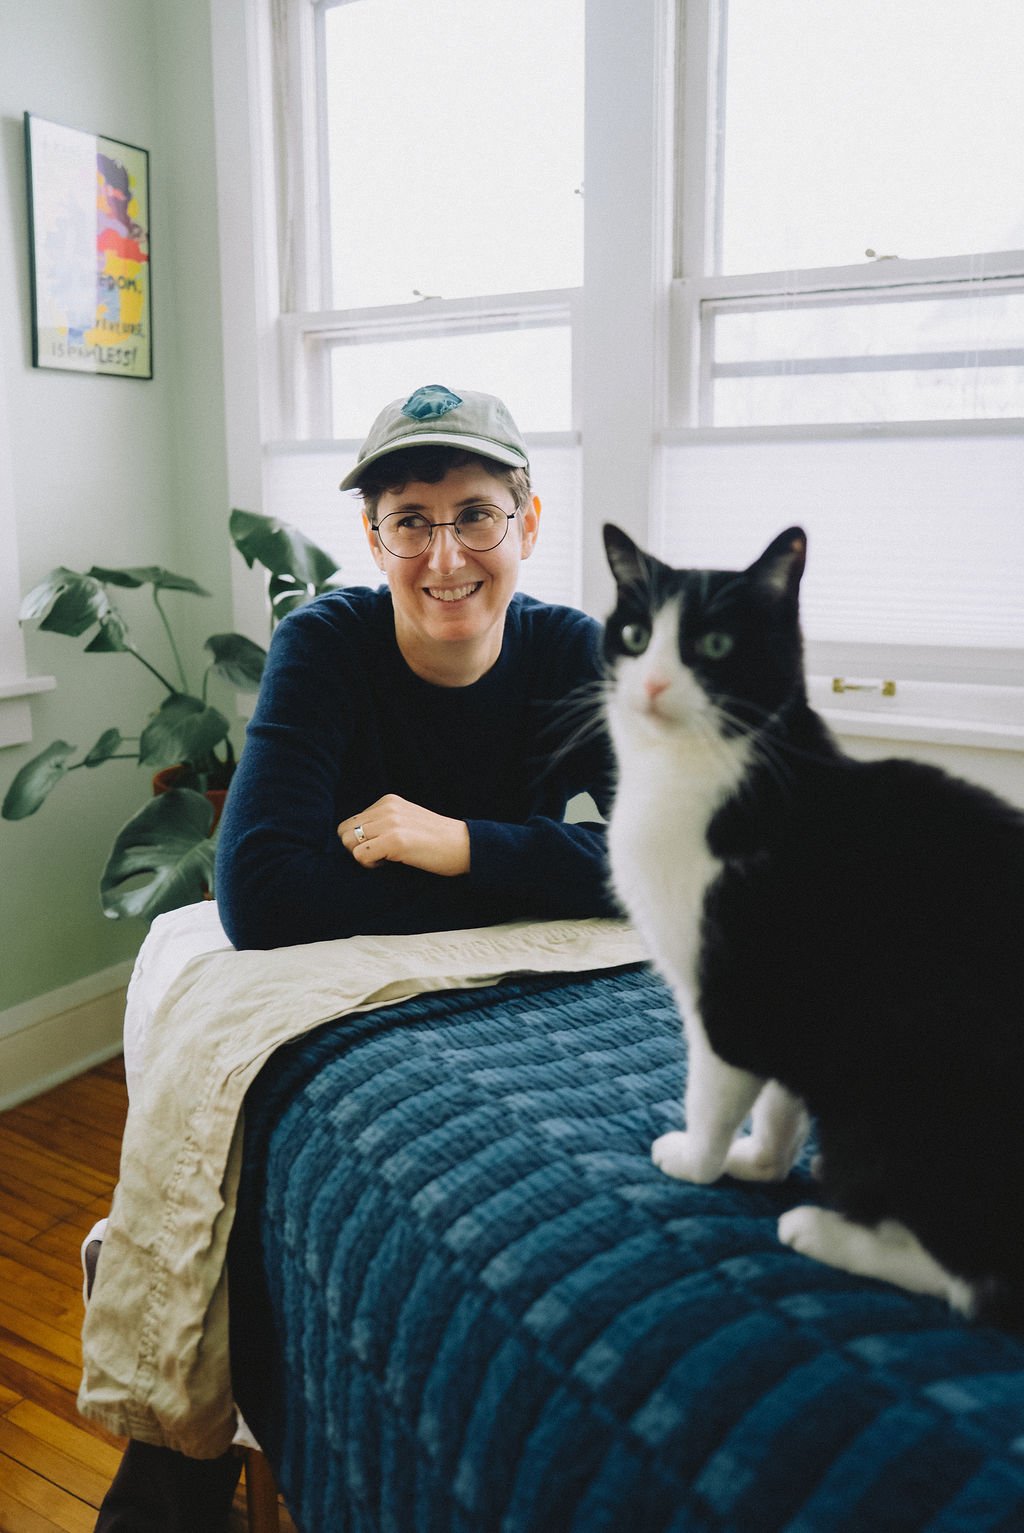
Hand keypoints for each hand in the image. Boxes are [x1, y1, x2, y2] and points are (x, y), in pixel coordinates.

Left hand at [338, 795, 470, 876]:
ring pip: (348, 842)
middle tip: (377, 856)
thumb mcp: (407, 820)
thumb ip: (384, 822)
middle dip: (354, 848)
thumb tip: (355, 839)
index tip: (379, 848)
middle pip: (344, 830)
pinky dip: (369, 864)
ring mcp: (391, 823)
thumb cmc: (437, 840)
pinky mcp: (395, 841)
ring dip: (361, 856)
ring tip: (384, 860)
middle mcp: (387, 808)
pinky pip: (360, 855)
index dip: (359, 839)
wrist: (464, 845)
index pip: (351, 821)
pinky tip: (388, 864)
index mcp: (388, 801)